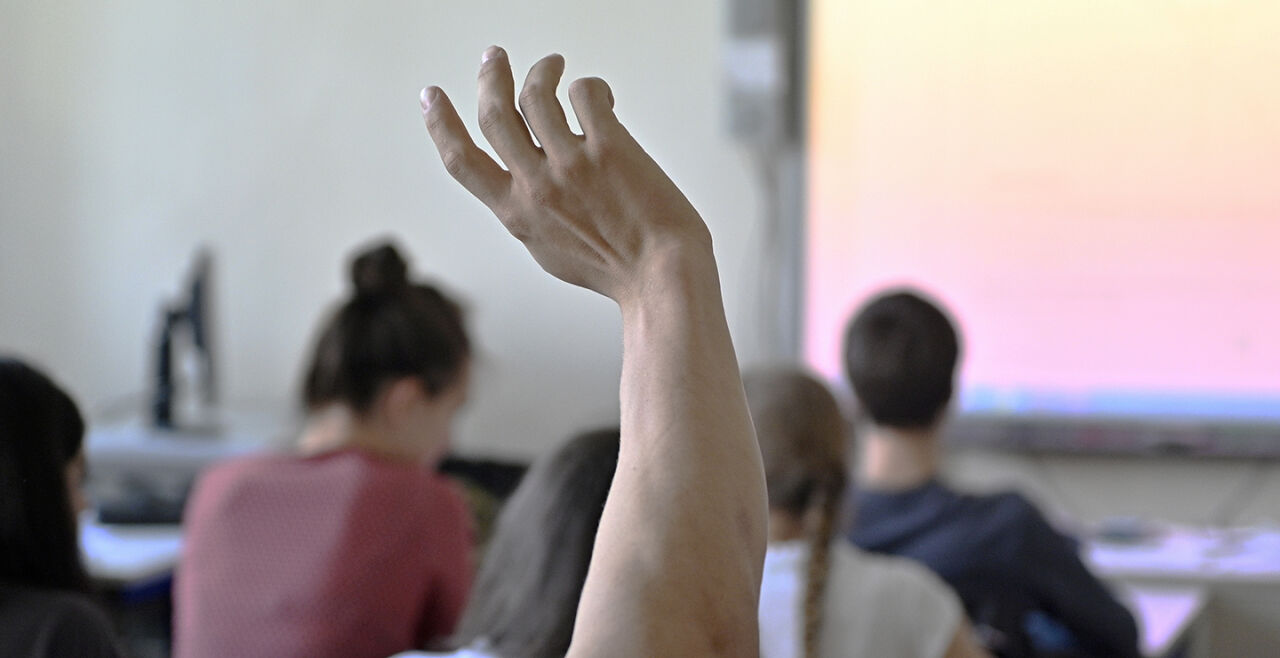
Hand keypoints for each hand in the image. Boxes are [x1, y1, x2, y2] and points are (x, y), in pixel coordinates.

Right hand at [420, 47, 711, 304]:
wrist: (661, 278)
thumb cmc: (614, 269)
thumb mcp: (550, 250)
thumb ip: (529, 214)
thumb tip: (524, 179)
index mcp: (515, 213)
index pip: (461, 160)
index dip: (439, 123)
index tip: (430, 94)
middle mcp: (536, 186)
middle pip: (494, 113)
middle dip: (489, 76)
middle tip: (494, 56)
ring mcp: (571, 165)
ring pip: (536, 94)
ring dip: (541, 69)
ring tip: (553, 64)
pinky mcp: (609, 149)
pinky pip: (585, 93)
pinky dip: (590, 87)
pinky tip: (604, 98)